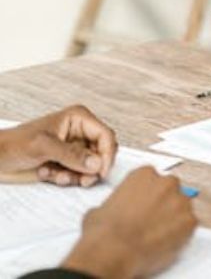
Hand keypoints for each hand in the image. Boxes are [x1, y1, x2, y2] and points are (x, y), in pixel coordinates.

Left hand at [0, 105, 116, 186]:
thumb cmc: (14, 144)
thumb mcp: (43, 146)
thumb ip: (71, 155)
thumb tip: (97, 163)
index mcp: (78, 119)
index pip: (105, 135)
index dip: (107, 154)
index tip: (101, 171)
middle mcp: (79, 132)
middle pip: (102, 152)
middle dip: (91, 168)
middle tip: (82, 180)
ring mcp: (73, 148)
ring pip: (91, 166)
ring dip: (75, 175)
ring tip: (55, 174)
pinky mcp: (66, 162)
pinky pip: (78, 174)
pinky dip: (65, 178)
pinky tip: (48, 173)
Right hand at [62, 166, 197, 278]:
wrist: (113, 252)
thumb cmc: (104, 232)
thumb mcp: (100, 208)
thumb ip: (116, 202)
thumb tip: (114, 210)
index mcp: (145, 174)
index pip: (153, 179)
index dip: (148, 194)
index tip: (145, 203)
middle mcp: (167, 183)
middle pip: (171, 190)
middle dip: (163, 203)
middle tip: (151, 219)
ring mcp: (181, 201)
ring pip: (182, 207)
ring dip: (173, 217)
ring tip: (157, 233)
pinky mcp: (190, 221)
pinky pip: (190, 225)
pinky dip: (181, 233)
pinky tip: (166, 241)